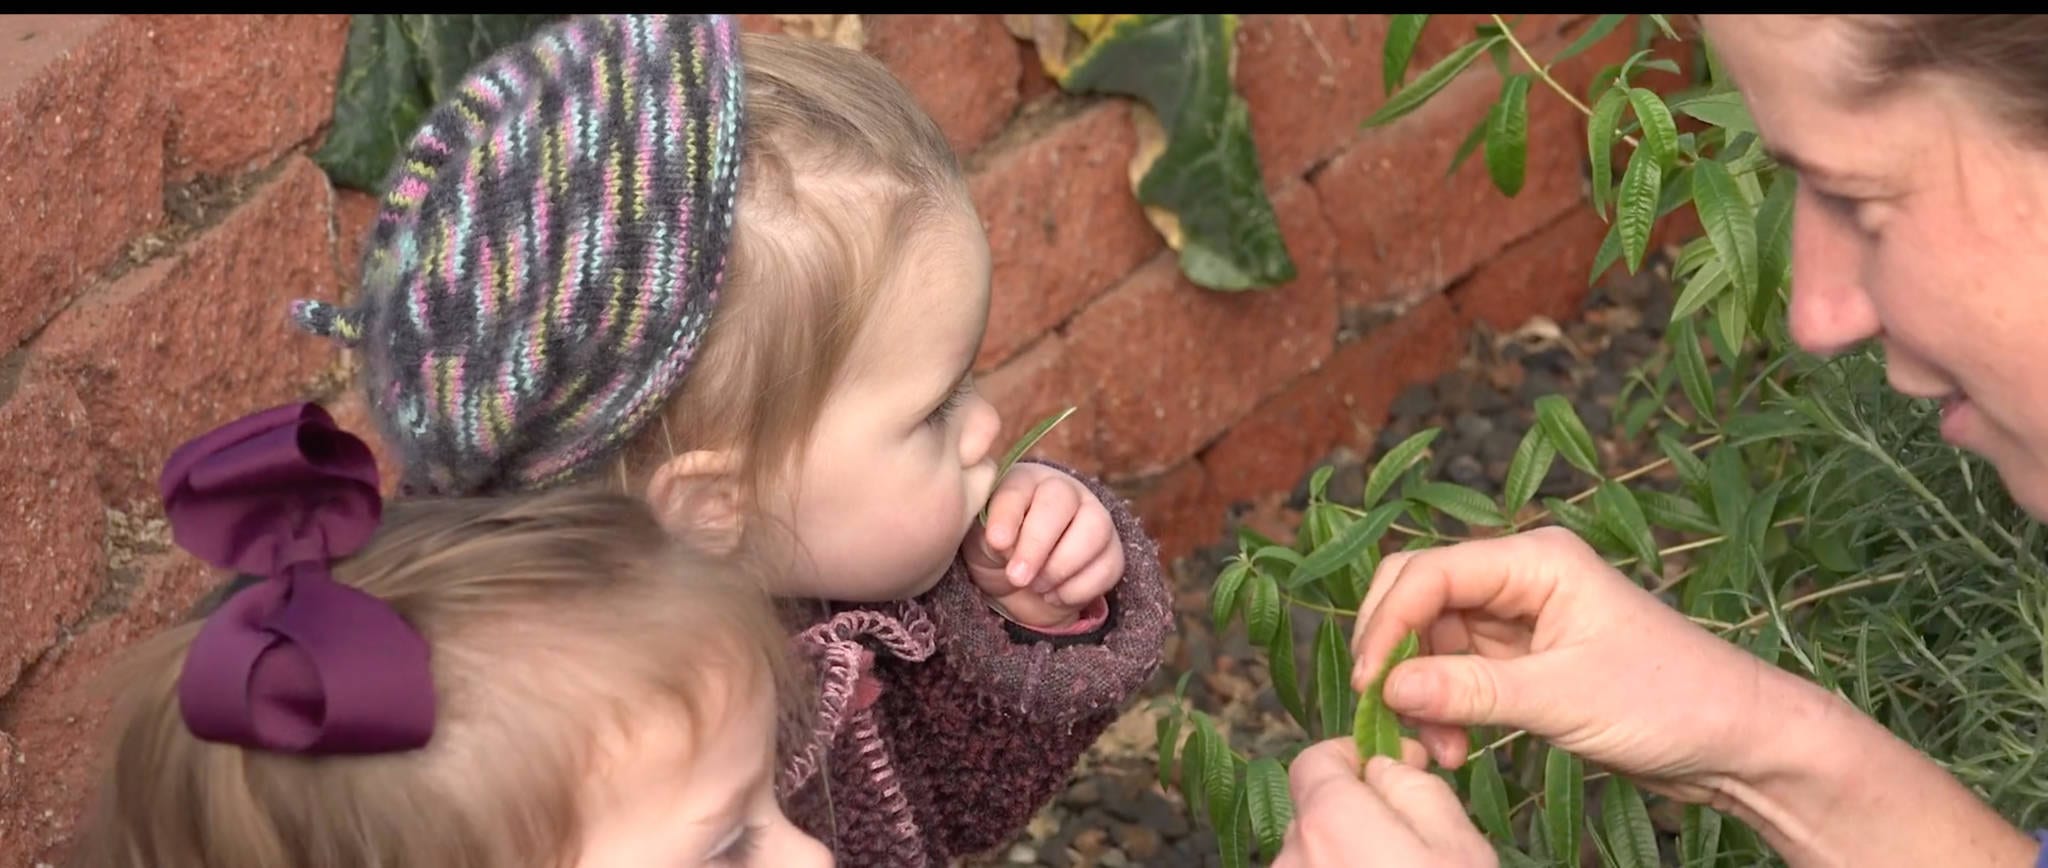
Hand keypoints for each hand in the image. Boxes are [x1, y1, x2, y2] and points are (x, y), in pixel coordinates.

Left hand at [964, 463, 1124, 628]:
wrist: (1020, 584)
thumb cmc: (996, 551)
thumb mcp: (979, 541)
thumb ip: (989, 533)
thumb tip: (1002, 541)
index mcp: (1025, 481)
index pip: (1019, 487)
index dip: (1009, 514)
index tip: (996, 542)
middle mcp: (1065, 492)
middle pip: (1062, 501)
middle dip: (1037, 544)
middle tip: (1017, 577)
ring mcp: (1095, 518)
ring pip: (1095, 530)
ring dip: (1061, 567)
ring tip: (1036, 587)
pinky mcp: (1112, 552)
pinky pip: (1109, 566)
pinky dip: (1078, 589)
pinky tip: (1053, 595)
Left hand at [1275, 737, 1496, 867]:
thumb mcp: (1458, 846)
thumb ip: (1415, 789)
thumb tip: (1385, 767)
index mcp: (1328, 821)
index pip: (1314, 761)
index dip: (1355, 758)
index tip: (1394, 772)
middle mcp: (1291, 855)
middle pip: (1314, 810)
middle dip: (1355, 812)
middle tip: (1407, 834)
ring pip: (1314, 853)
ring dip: (1347, 852)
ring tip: (1396, 867)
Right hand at [1347, 526, 1804, 802]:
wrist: (1741, 740)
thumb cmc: (1672, 701)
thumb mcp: (1563, 697)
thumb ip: (1469, 690)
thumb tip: (1387, 689)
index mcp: (1537, 559)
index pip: (1428, 573)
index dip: (1387, 625)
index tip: (1370, 686)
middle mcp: (1523, 577)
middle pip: (1419, 596)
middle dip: (1394, 653)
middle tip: (1384, 711)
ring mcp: (1522, 618)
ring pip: (1433, 639)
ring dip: (1420, 690)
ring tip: (1438, 749)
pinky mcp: (1526, 659)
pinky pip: (1458, 671)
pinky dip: (1445, 707)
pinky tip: (1455, 746)